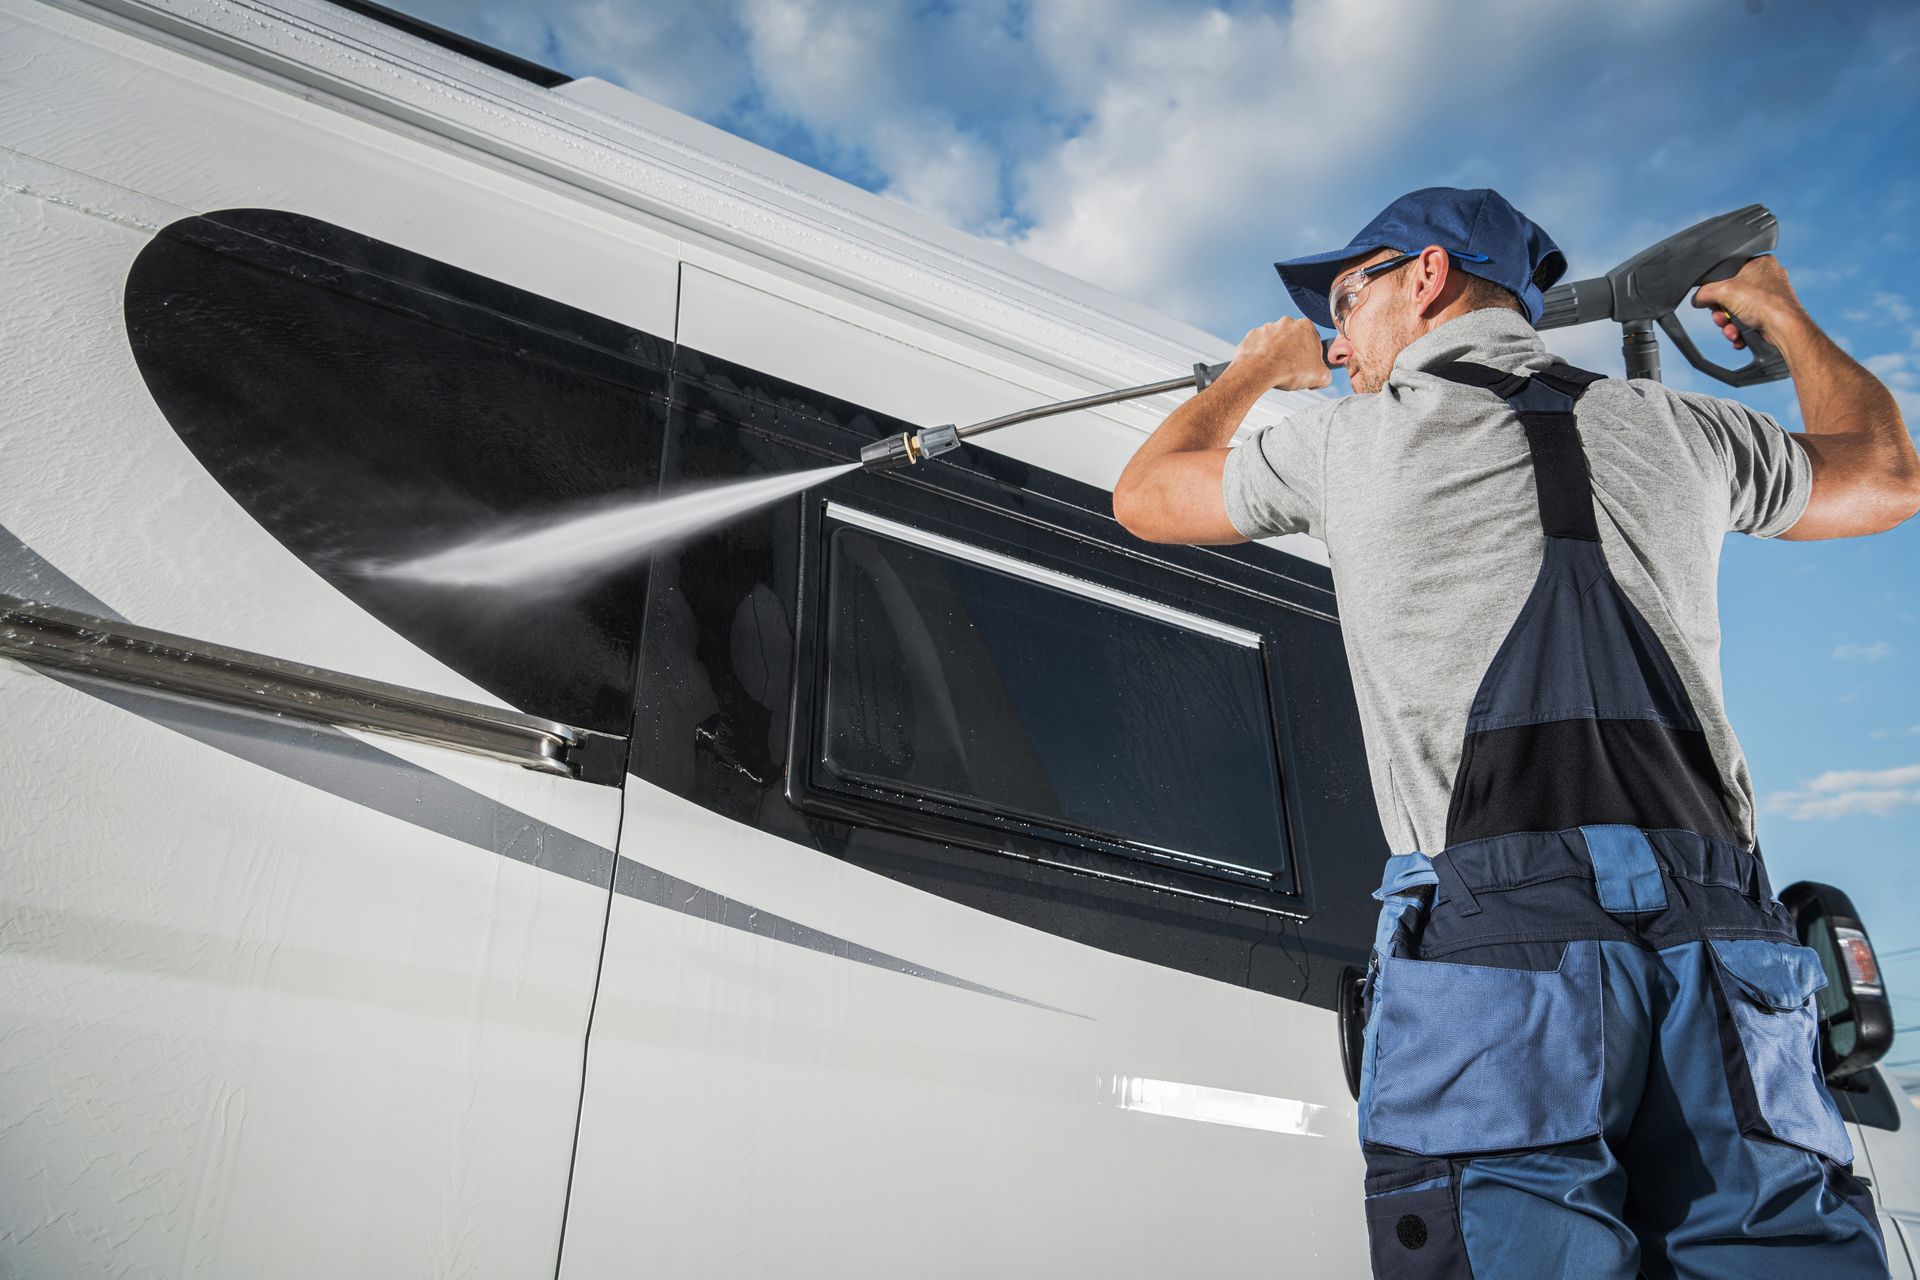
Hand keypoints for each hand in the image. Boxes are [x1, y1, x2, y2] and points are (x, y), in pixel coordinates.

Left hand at [1231, 317, 1332, 391]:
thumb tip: (1324, 376)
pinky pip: (1259, 345)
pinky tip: (1263, 366)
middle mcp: (1287, 323)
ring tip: (1276, 369)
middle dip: (1293, 353)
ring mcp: (1268, 327)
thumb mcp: (1320, 377)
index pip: (1314, 342)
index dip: (1312, 357)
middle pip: (1294, 340)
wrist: (1258, 371)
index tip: (1307, 367)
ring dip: (1277, 353)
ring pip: (1276, 342)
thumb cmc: (1288, 370)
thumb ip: (1327, 374)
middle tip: (1291, 369)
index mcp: (1306, 327)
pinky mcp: (1253, 335)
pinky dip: (1261, 354)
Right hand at [1691, 255, 1805, 351]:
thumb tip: (1697, 299)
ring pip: (1737, 311)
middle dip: (1721, 312)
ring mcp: (1769, 298)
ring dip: (1728, 325)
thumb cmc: (1764, 303)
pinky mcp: (1770, 315)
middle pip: (1730, 295)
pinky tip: (1739, 336)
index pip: (1728, 272)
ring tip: (1731, 331)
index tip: (1711, 299)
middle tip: (1720, 318)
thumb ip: (1704, 292)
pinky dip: (1739, 331)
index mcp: (1760, 263)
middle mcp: (1767, 278)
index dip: (1716, 287)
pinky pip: (1747, 321)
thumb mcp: (1723, 291)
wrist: (1785, 328)